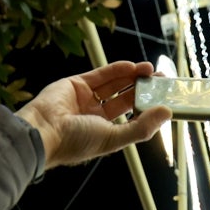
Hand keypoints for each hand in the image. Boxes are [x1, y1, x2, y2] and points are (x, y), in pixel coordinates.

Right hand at [16, 60, 171, 168]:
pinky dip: (116, 69)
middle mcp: (96, 117)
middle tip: (161, 79)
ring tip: (150, 70)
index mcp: (105, 133)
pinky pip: (100, 75)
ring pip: (114, 85)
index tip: (164, 99)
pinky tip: (132, 67)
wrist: (43, 131)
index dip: (147, 109)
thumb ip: (141, 127)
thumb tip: (166, 113)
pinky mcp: (76, 84)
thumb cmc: (76, 142)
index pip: (131, 118)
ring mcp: (85, 100)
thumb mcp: (114, 138)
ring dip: (132, 77)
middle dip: (143, 89)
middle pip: (125, 99)